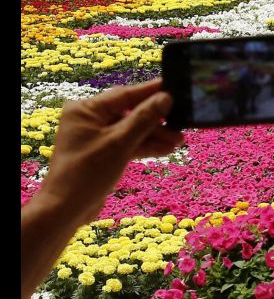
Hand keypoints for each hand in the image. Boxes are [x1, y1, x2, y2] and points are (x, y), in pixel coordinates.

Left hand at [38, 79, 183, 223]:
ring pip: (132, 130)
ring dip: (155, 135)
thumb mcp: (120, 143)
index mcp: (86, 110)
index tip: (175, 87)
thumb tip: (166, 97)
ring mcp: (96, 137)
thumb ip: (144, 118)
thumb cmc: (88, 172)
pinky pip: (128, 143)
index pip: (125, 94)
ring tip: (179, 141)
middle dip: (157, 121)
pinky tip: (166, 149)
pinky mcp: (103, 153)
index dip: (152, 92)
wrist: (66, 210)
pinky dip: (145, 146)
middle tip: (182, 123)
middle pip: (131, 112)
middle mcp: (90, 119)